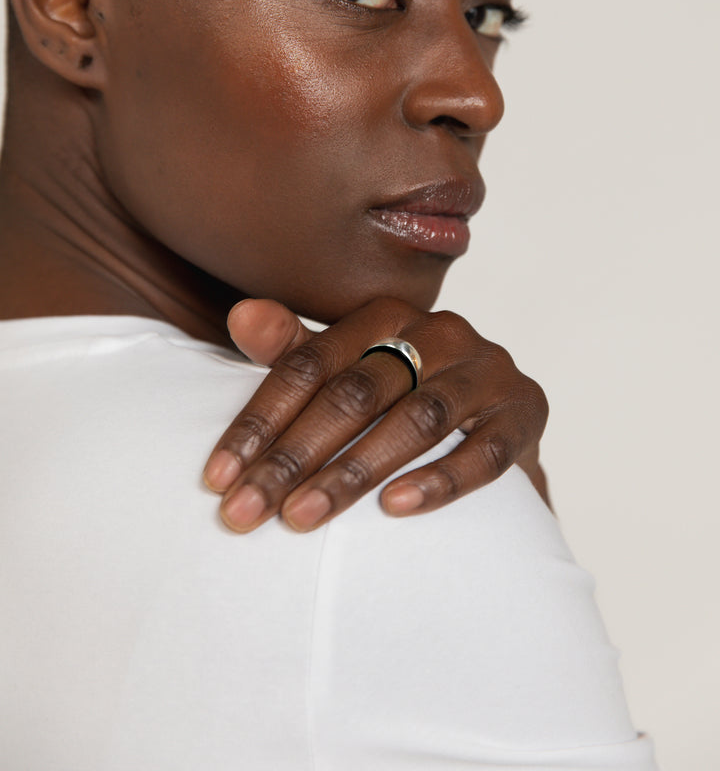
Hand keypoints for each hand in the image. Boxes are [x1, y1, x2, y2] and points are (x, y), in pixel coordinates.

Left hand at [203, 297, 549, 531]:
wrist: (498, 414)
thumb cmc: (405, 392)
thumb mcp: (347, 368)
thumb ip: (293, 348)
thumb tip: (239, 315)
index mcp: (385, 314)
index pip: (308, 364)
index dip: (259, 421)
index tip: (219, 478)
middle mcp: (438, 331)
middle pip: (354, 393)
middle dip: (294, 456)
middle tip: (246, 513)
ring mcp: (486, 369)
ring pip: (415, 419)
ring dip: (355, 471)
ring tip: (304, 516)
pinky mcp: (525, 409)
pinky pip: (486, 450)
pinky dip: (441, 479)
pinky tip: (396, 508)